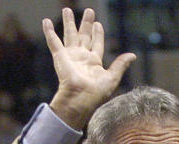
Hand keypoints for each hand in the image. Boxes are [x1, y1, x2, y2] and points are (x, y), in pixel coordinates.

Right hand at [43, 7, 135, 129]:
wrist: (80, 98)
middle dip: (86, 23)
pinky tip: (46, 21)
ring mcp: (71, 56)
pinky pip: (53, 42)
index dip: (97, 33)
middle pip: (84, 36)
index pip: (96, 43)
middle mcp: (82, 57)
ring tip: (67, 9)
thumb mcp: (112, 77)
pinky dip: (49, 32)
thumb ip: (121, 65)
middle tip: (89, 11)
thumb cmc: (97, 93)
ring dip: (69, 22)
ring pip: (69, 35)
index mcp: (94, 62)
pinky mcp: (60, 57)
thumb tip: (133, 56)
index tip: (98, 23)